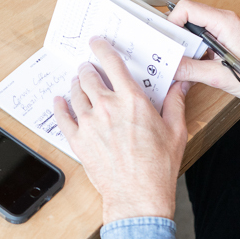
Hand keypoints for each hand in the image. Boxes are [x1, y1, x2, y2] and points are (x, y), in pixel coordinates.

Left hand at [53, 38, 188, 223]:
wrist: (138, 195)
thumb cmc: (157, 166)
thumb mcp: (175, 130)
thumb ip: (175, 103)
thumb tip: (180, 84)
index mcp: (132, 101)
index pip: (112, 63)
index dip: (102, 48)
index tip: (97, 43)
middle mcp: (107, 107)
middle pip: (89, 77)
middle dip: (88, 68)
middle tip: (88, 66)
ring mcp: (89, 123)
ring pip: (75, 93)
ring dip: (76, 84)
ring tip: (77, 82)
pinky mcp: (78, 140)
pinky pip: (62, 116)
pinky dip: (59, 106)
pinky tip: (59, 101)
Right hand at [168, 0, 239, 121]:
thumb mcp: (220, 76)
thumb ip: (190, 69)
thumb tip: (167, 65)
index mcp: (225, 22)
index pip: (186, 8)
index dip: (171, 23)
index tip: (165, 41)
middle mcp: (225, 22)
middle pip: (186, 18)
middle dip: (174, 36)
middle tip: (167, 54)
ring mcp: (225, 31)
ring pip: (192, 29)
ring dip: (183, 45)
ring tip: (181, 62)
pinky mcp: (225, 41)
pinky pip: (200, 39)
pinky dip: (192, 51)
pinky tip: (192, 66)